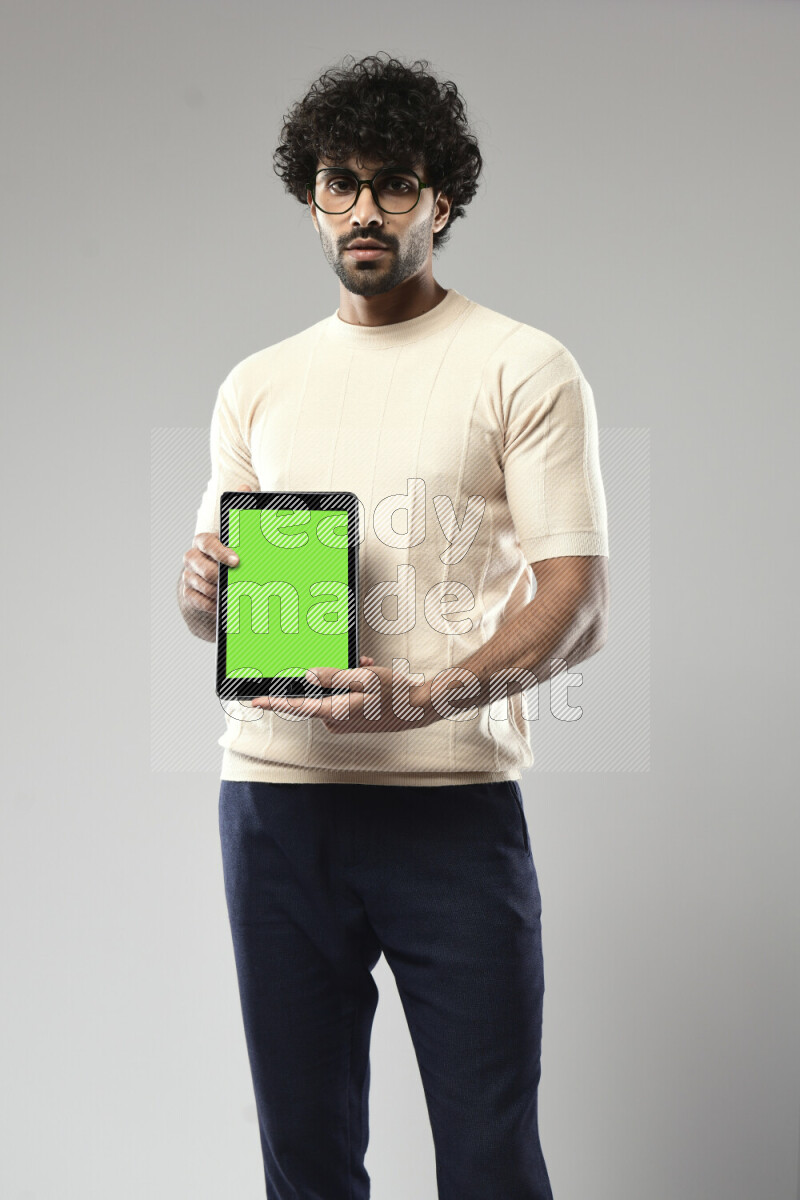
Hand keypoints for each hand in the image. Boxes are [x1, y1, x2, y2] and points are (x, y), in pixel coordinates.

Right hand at [180, 484, 252, 616]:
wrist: (212, 579)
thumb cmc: (228, 553)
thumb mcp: (235, 536)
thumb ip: (240, 513)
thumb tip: (245, 487)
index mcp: (204, 541)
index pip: (207, 543)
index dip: (220, 552)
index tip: (237, 561)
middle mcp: (193, 557)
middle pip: (203, 568)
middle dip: (220, 576)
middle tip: (235, 582)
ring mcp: (189, 576)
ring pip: (203, 586)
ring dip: (219, 592)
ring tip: (233, 595)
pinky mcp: (189, 593)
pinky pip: (199, 601)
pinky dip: (212, 604)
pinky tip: (222, 605)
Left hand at [249, 659, 436, 733]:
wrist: (418, 709)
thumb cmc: (394, 693)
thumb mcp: (364, 678)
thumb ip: (334, 677)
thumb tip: (309, 675)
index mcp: (335, 711)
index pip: (296, 706)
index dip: (273, 702)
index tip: (254, 700)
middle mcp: (336, 721)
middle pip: (317, 695)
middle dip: (329, 677)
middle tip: (355, 667)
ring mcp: (343, 723)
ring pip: (331, 695)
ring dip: (344, 680)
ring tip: (366, 670)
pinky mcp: (351, 722)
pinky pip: (342, 700)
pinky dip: (351, 687)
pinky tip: (367, 677)